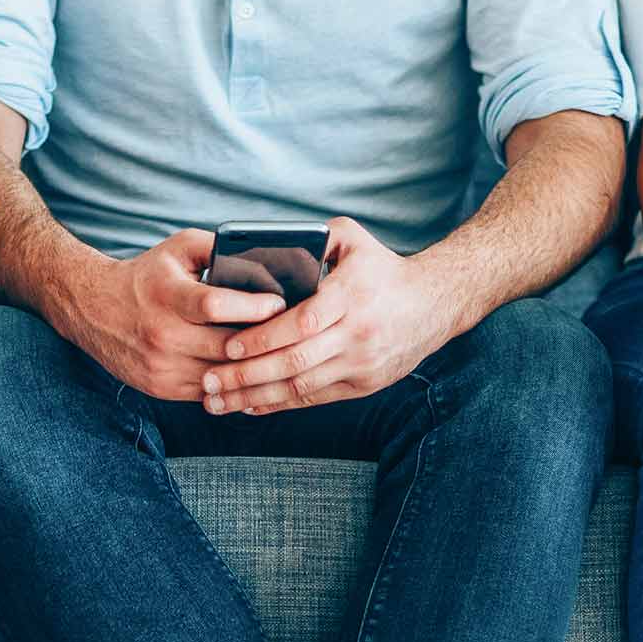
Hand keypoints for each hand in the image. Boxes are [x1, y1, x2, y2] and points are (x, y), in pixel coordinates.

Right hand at [68, 229, 285, 401]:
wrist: (92, 309)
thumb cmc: (148, 275)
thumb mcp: (178, 249)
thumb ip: (217, 248)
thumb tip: (264, 257)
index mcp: (167, 296)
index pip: (217, 306)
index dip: (254, 307)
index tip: (280, 303)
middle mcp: (162, 334)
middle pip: (228, 346)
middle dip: (266, 342)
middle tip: (295, 334)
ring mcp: (162, 366)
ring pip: (224, 376)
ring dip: (256, 368)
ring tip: (282, 355)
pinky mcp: (164, 388)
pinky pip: (212, 392)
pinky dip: (236, 385)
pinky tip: (257, 374)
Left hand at [202, 219, 446, 413]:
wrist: (434, 305)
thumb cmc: (384, 269)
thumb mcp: (353, 238)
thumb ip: (313, 236)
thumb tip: (268, 243)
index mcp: (351, 296)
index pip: (302, 323)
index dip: (263, 338)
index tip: (228, 346)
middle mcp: (357, 334)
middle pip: (295, 361)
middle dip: (246, 375)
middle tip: (208, 381)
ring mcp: (362, 363)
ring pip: (301, 386)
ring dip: (255, 395)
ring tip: (217, 401)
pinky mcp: (365, 384)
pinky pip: (315, 398)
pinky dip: (279, 403)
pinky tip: (249, 404)